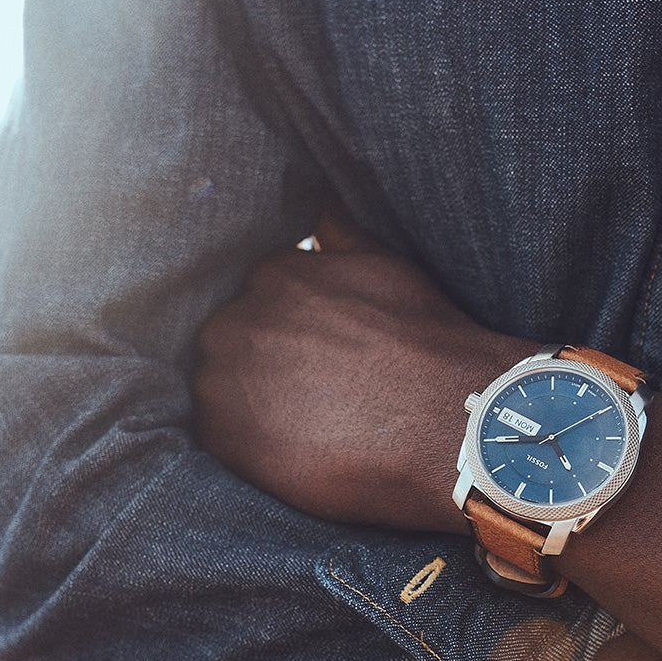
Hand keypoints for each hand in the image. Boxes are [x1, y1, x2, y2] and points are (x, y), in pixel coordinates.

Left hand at [193, 212, 534, 529]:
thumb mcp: (384, 265)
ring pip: (221, 390)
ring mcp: (223, 379)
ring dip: (250, 405)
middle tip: (313, 396)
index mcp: (271, 275)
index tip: (316, 357)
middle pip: (234, 342)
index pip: (259, 300)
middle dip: (264, 366)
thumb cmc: (423, 342)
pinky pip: (219, 439)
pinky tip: (291, 452)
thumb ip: (341, 233)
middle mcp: (236, 320)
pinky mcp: (224, 438)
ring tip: (304, 427)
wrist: (442, 419)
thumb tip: (322, 208)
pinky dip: (247, 447)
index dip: (289, 334)